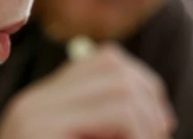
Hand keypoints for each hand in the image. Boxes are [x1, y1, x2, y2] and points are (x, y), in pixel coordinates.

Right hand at [0, 43, 176, 138]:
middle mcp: (33, 103)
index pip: (105, 61)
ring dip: (147, 127)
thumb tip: (156, 113)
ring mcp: (34, 115)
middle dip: (150, 104)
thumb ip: (100, 132)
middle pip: (115, 69)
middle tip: (159, 138)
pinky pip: (118, 116)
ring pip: (121, 91)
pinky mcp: (40, 131)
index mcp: (41, 106)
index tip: (159, 124)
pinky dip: (140, 137)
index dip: (144, 85)